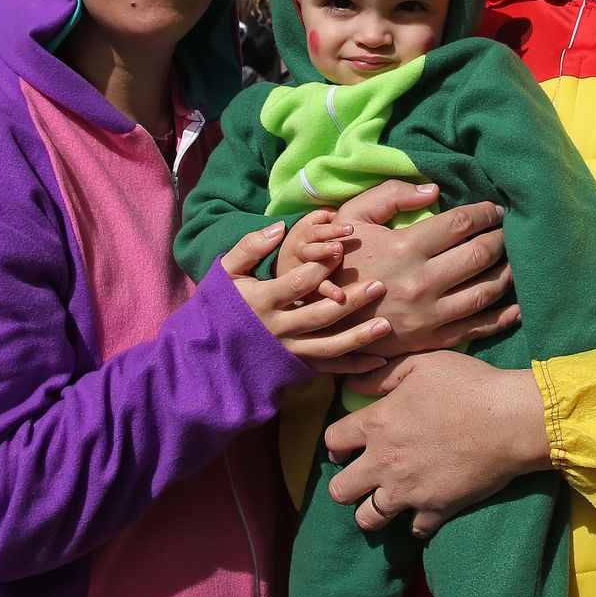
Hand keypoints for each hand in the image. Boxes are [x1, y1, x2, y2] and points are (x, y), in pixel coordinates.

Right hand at [221, 216, 389, 373]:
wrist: (208, 354)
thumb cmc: (221, 305)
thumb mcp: (226, 273)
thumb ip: (250, 248)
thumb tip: (279, 227)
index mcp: (262, 301)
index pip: (297, 283)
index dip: (320, 266)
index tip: (342, 250)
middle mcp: (278, 329)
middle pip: (320, 314)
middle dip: (352, 300)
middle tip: (379, 285)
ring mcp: (289, 351)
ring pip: (329, 347)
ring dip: (359, 337)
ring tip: (387, 324)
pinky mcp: (296, 367)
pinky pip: (329, 369)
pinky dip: (354, 367)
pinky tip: (380, 361)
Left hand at [324, 351, 550, 537]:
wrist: (509, 420)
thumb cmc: (468, 385)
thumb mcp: (422, 364)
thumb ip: (383, 375)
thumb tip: (352, 385)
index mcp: (377, 424)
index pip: (332, 441)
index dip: (336, 444)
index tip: (347, 446)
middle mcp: (384, 462)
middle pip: (340, 491)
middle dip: (346, 485)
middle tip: (363, 476)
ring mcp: (408, 491)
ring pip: (368, 519)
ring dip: (373, 509)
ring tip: (387, 497)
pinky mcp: (435, 510)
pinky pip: (413, 530)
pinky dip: (416, 521)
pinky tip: (424, 507)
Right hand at [331, 180, 520, 355]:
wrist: (320, 317)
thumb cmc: (339, 260)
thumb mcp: (352, 218)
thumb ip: (391, 195)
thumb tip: (435, 190)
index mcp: (405, 248)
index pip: (461, 224)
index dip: (485, 213)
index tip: (495, 210)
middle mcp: (421, 282)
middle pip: (480, 255)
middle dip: (502, 239)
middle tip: (510, 231)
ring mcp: (429, 315)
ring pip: (486, 291)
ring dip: (508, 272)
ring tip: (514, 259)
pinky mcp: (432, 340)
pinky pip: (478, 327)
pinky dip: (505, 316)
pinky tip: (518, 303)